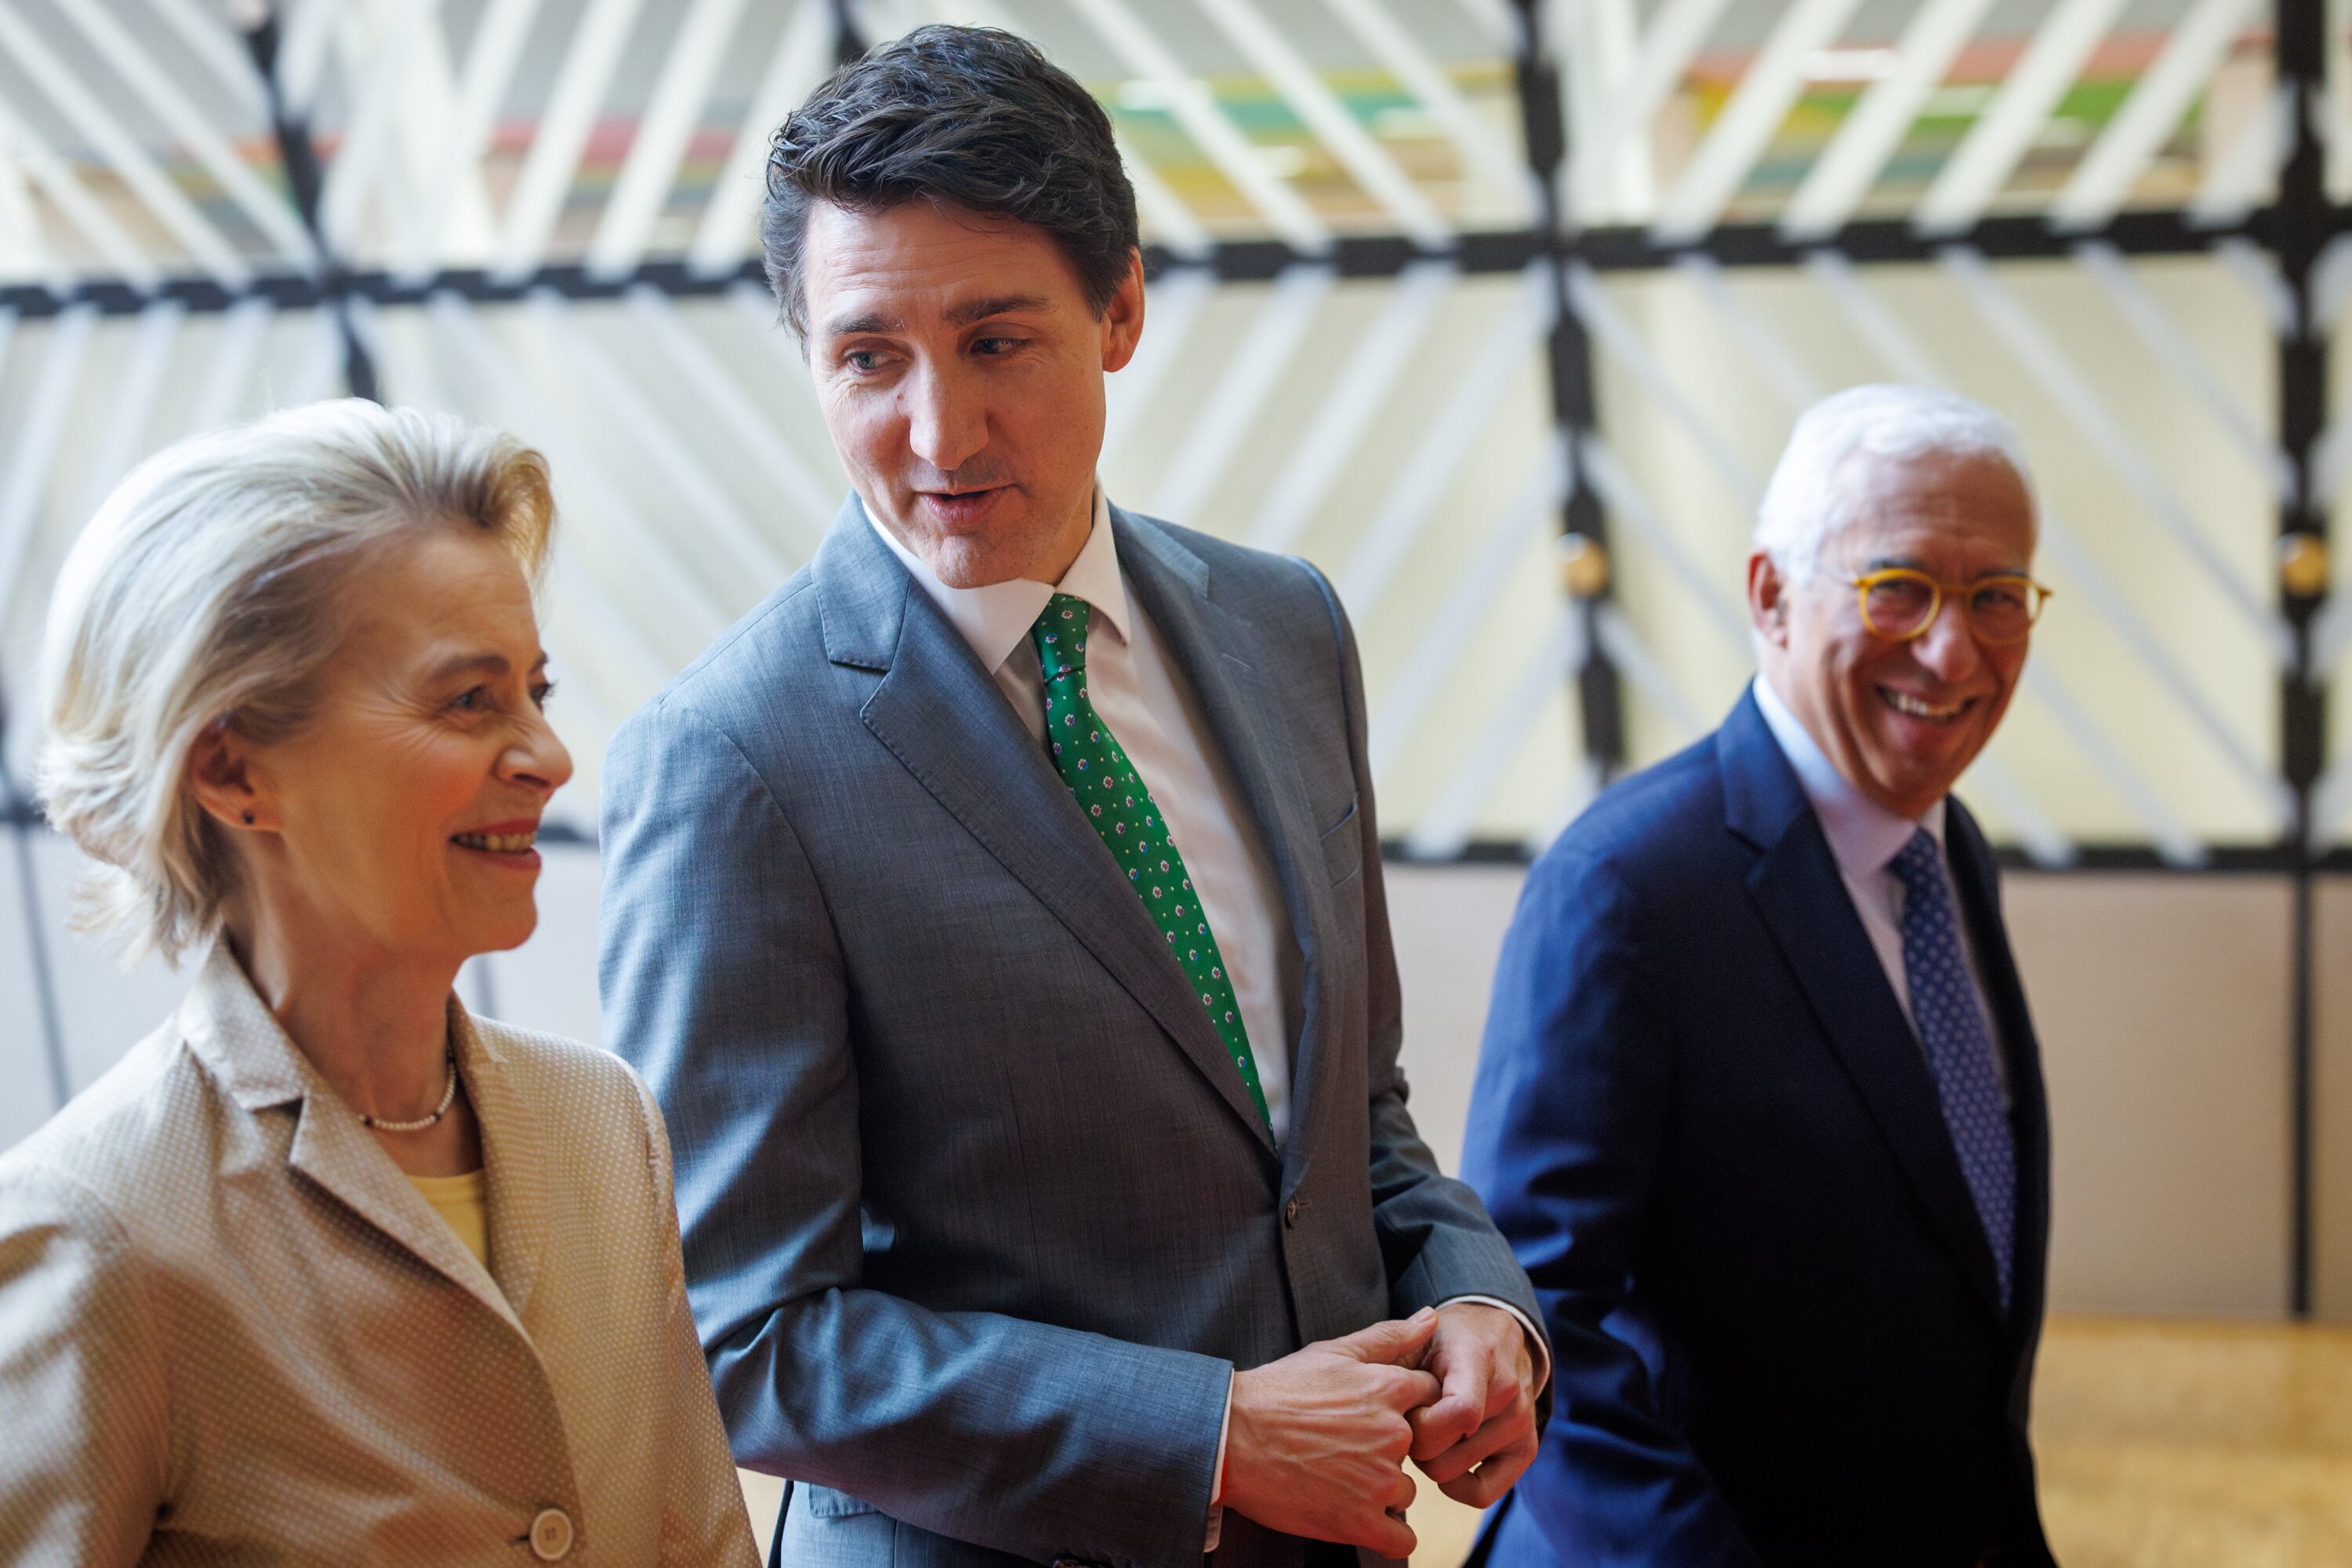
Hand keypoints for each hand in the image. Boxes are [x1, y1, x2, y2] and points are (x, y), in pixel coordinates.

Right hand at [1221, 1308, 1443, 1556]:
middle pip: (1417, 1450)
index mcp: (1390, 1389)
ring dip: (1382, 1492)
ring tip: (1338, 1480)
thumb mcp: (1333, 1352)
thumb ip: (1389, 1336)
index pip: (1431, 1401)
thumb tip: (1432, 1317)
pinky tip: (1357, 1519)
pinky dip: (1386, 1535)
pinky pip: (1401, 1541)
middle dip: (1390, 1452)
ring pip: (1405, 1493)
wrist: (1229, 1437)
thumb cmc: (1277, 1391)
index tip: (1375, 1418)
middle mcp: (1394, 1435)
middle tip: (1347, 1450)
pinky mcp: (1360, 1523)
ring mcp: (1378, 1481)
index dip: (1407, 1410)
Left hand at [1406, 1302, 1538, 1506]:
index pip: (1460, 1412)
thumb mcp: (1415, 1337)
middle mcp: (1508, 1393)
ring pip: (1450, 1475)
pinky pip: (1481, 1494)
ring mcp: (1521, 1424)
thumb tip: (1372, 1394)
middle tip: (1415, 1416)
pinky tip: (1446, 1455)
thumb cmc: (1446, 1341)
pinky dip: (1455, 1485)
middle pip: (1441, 1454)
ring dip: (1430, 1457)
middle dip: (1414, 1440)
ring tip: (1432, 1427)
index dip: (1420, 1423)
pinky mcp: (1526, 1450)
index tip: (1408, 1406)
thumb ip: (1390, 1360)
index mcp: (1478, 1358)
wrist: (1496, 1334)